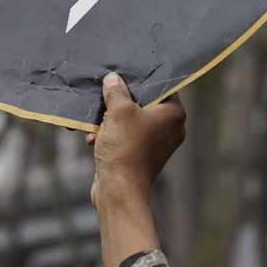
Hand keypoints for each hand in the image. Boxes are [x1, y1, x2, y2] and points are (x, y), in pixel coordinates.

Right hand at [88, 72, 185, 209]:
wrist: (118, 192)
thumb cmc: (125, 148)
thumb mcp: (118, 110)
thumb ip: (116, 90)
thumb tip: (113, 79)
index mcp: (173, 113)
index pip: (158, 85)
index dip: (138, 79)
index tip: (120, 75)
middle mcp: (169, 128)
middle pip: (140, 102)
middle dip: (116, 102)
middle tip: (103, 97)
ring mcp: (155, 144)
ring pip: (128, 120)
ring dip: (108, 120)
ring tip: (94, 123)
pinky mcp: (140, 156)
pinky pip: (124, 136)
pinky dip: (108, 135)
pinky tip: (92, 139)